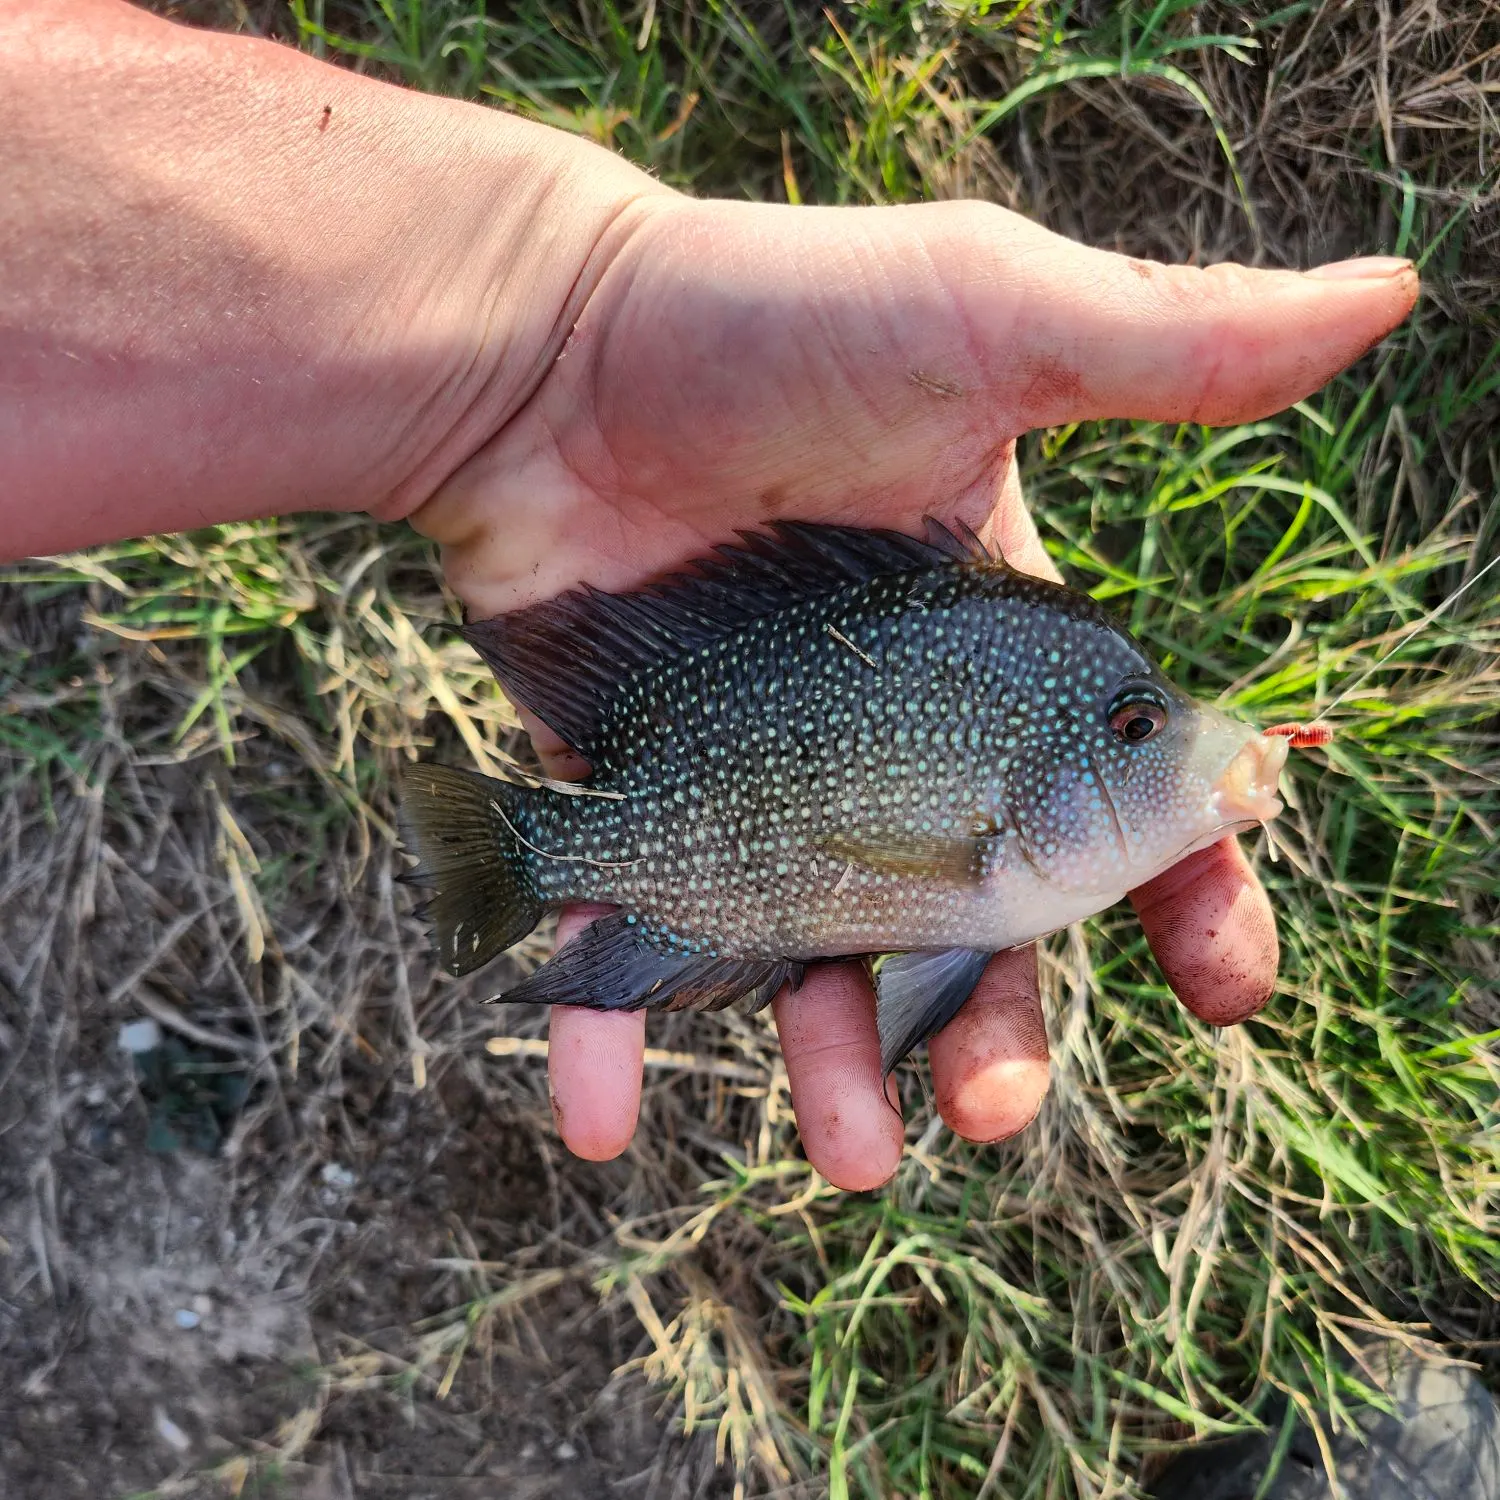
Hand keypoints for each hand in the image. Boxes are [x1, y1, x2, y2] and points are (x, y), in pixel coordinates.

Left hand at [411, 195, 1416, 1189]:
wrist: (541, 348)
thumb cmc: (764, 322)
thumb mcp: (982, 316)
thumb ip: (1166, 345)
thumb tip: (1386, 292)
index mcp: (998, 656)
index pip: (1121, 796)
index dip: (1188, 890)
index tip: (1227, 983)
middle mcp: (888, 741)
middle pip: (969, 925)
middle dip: (996, 1028)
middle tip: (991, 1109)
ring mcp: (752, 784)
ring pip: (812, 965)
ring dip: (833, 1069)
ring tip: (852, 1153)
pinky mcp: (627, 800)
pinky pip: (620, 938)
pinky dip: (608, 1032)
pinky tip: (604, 1117)